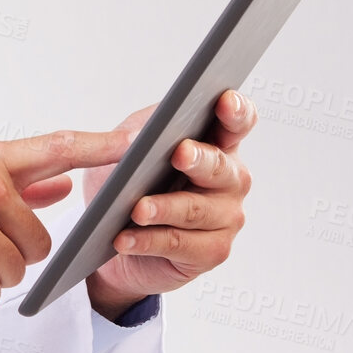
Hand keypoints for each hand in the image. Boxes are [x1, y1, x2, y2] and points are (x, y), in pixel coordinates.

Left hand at [82, 90, 257, 319]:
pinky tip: (124, 238)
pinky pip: (178, 244)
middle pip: (218, 166)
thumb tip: (145, 133)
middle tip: (179, 154)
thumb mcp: (128, 146)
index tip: (225, 101)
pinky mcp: (212, 250)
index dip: (235, 111)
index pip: (237, 121)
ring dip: (163, 208)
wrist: (114, 234)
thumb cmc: (130, 181)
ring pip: (195, 209)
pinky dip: (147, 240)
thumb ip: (139, 132)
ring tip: (137, 208)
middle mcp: (231, 178)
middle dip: (198, 159)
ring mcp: (227, 216)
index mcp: (216, 142)